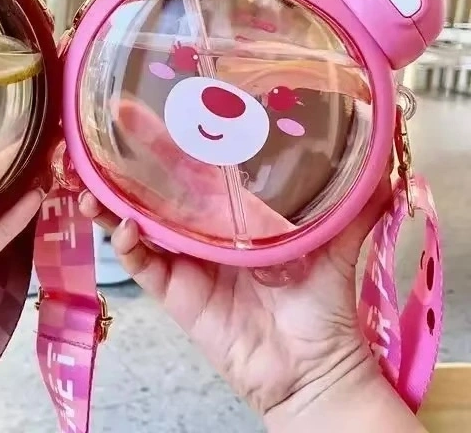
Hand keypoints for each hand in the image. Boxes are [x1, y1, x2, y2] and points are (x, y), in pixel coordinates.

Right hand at [79, 99, 421, 429]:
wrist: (310, 368)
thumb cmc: (321, 305)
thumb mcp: (336, 244)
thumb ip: (356, 205)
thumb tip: (385, 160)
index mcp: (232, 210)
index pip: (194, 165)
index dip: (170, 138)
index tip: (151, 106)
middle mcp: (200, 226)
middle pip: (154, 186)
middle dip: (126, 159)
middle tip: (105, 126)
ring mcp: (182, 257)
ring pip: (135, 220)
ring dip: (109, 199)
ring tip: (88, 178)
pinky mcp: (172, 289)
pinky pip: (141, 263)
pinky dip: (127, 243)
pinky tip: (124, 225)